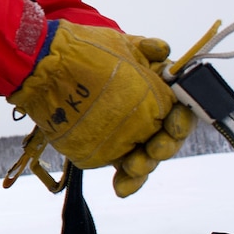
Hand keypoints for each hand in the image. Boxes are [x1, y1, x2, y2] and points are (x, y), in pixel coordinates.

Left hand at [8, 23, 192, 196]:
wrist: (50, 65)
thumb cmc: (91, 52)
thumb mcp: (121, 45)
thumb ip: (145, 48)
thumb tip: (161, 50)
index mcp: (160, 91)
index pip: (182, 111)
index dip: (183, 119)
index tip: (174, 123)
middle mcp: (148, 115)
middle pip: (168, 138)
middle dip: (165, 146)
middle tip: (155, 148)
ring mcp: (128, 134)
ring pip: (146, 157)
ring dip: (144, 165)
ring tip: (133, 167)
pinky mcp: (109, 148)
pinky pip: (124, 169)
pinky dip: (127, 181)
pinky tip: (121, 188)